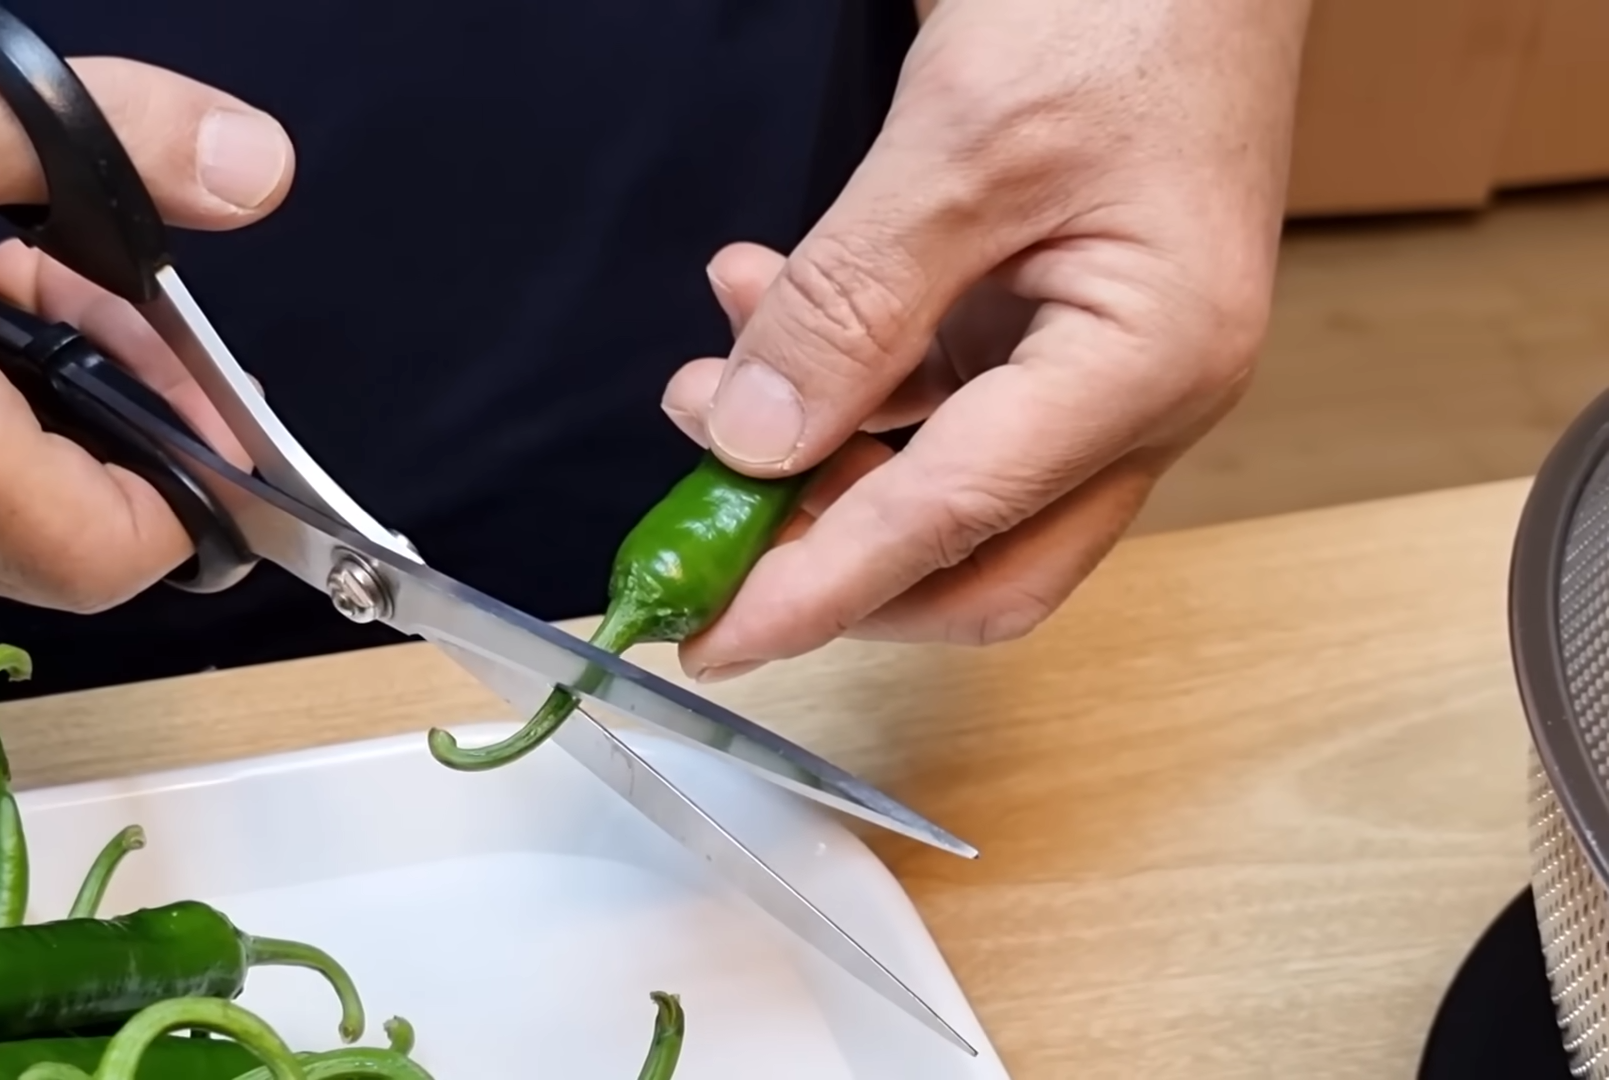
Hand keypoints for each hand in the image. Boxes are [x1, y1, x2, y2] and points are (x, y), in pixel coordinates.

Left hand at [661, 0, 1311, 679]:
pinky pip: (939, 406)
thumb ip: (849, 303)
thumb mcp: (961, 146)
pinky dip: (845, 386)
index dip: (821, 592)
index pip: (958, 523)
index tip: (715, 635)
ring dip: (815, 462)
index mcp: (1150, 362)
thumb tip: (754, 440)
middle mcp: (1143, 395)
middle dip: (825, 561)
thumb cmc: (1126, 8)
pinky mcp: (1058, 334)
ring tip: (702, 386)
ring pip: (944, 490)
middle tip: (703, 536)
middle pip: (974, 563)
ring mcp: (1103, 370)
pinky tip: (763, 314)